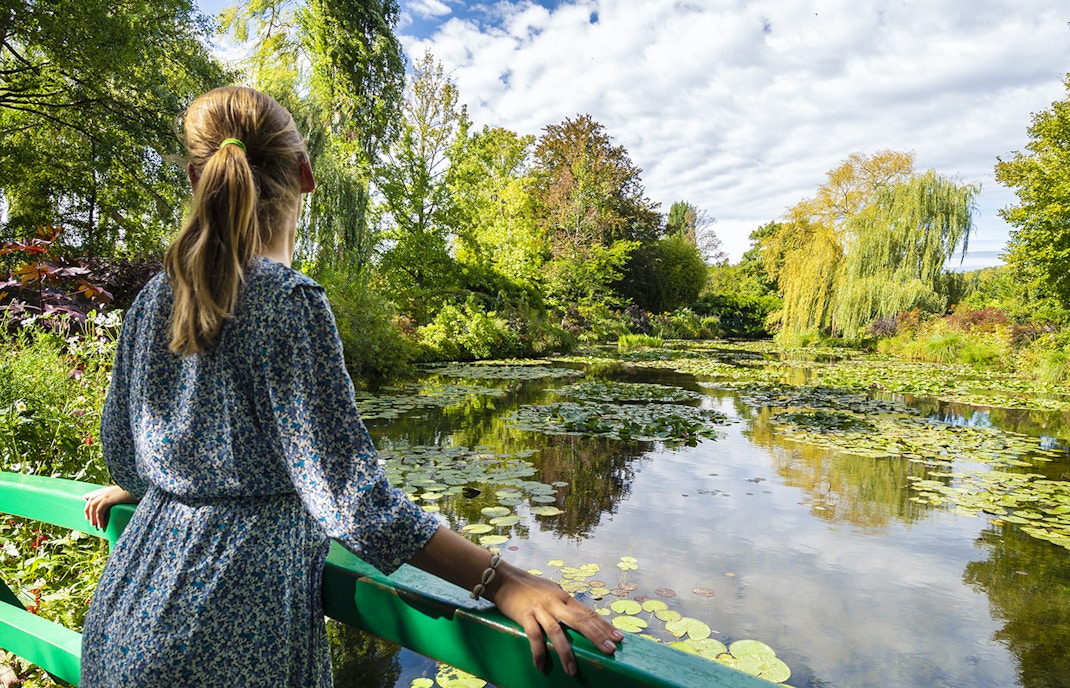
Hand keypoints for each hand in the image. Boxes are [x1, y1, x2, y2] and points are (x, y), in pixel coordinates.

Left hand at [83, 485, 136, 528]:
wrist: (143, 487)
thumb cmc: (140, 491)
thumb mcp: (130, 494)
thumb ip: (123, 497)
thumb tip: (125, 502)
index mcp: (112, 488)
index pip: (96, 492)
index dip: (89, 497)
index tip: (85, 500)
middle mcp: (108, 490)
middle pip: (92, 499)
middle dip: (88, 510)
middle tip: (89, 520)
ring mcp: (107, 494)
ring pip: (93, 506)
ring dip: (92, 516)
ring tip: (95, 525)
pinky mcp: (108, 498)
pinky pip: (99, 510)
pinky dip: (99, 518)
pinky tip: (101, 524)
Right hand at [488, 563, 623, 675]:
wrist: (504, 578)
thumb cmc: (529, 587)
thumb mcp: (551, 592)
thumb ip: (564, 604)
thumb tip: (580, 618)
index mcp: (564, 597)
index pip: (588, 613)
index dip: (604, 626)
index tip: (618, 638)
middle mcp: (555, 602)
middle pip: (580, 621)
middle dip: (596, 636)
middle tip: (610, 651)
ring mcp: (540, 609)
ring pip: (557, 632)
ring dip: (565, 652)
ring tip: (572, 670)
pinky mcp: (524, 615)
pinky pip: (533, 636)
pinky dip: (538, 652)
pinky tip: (541, 666)